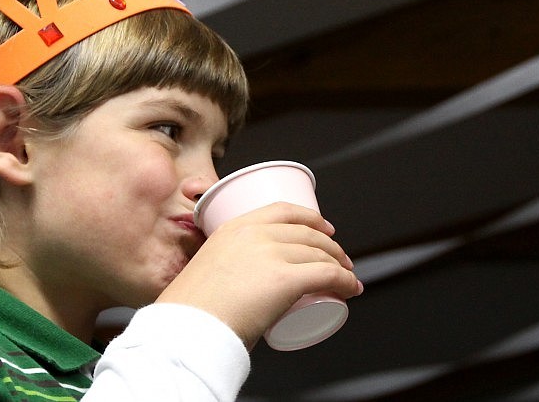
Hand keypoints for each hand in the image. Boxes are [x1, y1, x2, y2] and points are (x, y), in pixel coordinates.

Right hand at [157, 202, 362, 349]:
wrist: (188, 328)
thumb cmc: (192, 310)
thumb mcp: (207, 271)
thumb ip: (224, 271)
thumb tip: (236, 286)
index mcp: (233, 228)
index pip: (281, 210)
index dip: (309, 217)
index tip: (322, 227)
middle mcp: (254, 234)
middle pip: (306, 232)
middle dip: (330, 245)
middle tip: (339, 259)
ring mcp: (271, 254)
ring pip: (320, 253)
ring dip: (340, 264)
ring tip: (346, 278)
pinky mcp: (286, 278)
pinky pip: (328, 274)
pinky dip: (345, 280)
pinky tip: (350, 288)